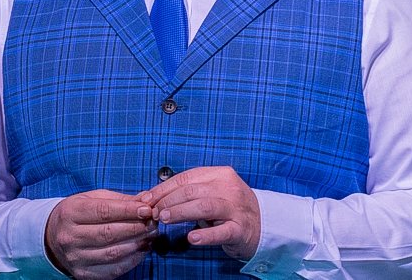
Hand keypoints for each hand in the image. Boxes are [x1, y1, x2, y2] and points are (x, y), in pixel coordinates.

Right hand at [44, 189, 155, 279]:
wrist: (53, 237)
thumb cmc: (77, 214)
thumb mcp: (91, 198)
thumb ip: (118, 199)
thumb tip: (145, 199)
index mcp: (70, 213)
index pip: (102, 211)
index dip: (127, 210)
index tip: (146, 209)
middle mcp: (70, 237)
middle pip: (108, 233)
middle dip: (136, 228)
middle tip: (153, 223)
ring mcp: (75, 258)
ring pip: (112, 253)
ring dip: (137, 244)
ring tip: (150, 235)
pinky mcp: (83, 274)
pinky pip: (113, 269)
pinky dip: (131, 260)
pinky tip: (141, 249)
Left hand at [140, 166, 260, 259]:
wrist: (264, 224)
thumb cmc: (229, 207)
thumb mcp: (211, 192)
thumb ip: (187, 191)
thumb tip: (152, 196)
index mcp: (219, 174)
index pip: (185, 178)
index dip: (163, 188)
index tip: (147, 199)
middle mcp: (229, 188)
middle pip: (192, 191)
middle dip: (168, 201)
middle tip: (153, 212)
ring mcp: (236, 209)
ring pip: (204, 207)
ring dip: (180, 212)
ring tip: (164, 219)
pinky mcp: (242, 230)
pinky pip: (222, 232)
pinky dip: (206, 235)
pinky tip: (192, 238)